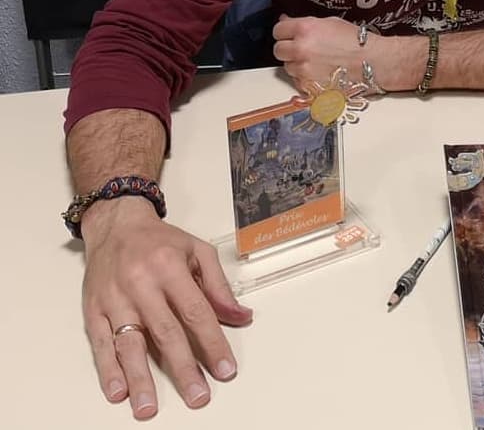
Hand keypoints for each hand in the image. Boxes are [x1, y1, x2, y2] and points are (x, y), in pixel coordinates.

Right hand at [80, 197, 252, 418]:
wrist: (116, 225)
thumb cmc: (160, 240)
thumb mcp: (197, 250)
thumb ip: (218, 285)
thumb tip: (241, 316)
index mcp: (170, 267)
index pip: (196, 311)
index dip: (212, 342)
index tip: (225, 369)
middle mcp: (141, 283)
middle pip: (165, 332)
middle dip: (183, 368)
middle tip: (198, 396)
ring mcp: (115, 299)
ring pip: (129, 343)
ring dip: (140, 378)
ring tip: (149, 408)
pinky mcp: (93, 310)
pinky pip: (100, 343)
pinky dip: (108, 370)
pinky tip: (118, 391)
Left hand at [272, 15, 423, 91]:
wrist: (373, 62)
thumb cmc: (357, 42)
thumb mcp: (330, 23)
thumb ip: (305, 24)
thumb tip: (286, 21)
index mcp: (305, 29)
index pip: (278, 30)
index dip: (285, 32)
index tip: (289, 34)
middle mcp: (301, 49)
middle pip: (278, 50)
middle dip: (288, 48)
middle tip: (301, 48)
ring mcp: (304, 69)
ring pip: (287, 67)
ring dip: (296, 64)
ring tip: (315, 62)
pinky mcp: (309, 86)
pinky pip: (297, 81)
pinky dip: (304, 78)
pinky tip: (319, 72)